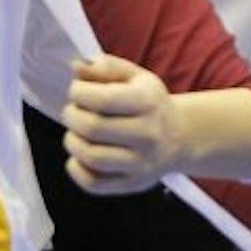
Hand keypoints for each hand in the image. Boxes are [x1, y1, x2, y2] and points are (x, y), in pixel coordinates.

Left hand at [62, 54, 180, 195]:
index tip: (77, 90)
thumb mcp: (134, 76)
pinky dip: (76, 168)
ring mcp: (141, 163)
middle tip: (73, 111)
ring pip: (91, 157)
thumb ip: (105, 67)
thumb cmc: (148, 103)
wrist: (179, 136)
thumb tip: (77, 67)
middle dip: (72, 116)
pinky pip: (93, 183)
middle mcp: (148, 135)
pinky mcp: (132, 184)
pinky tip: (80, 155)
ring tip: (76, 132)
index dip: (79, 92)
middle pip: (93, 128)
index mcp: (148, 102)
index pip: (102, 99)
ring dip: (72, 141)